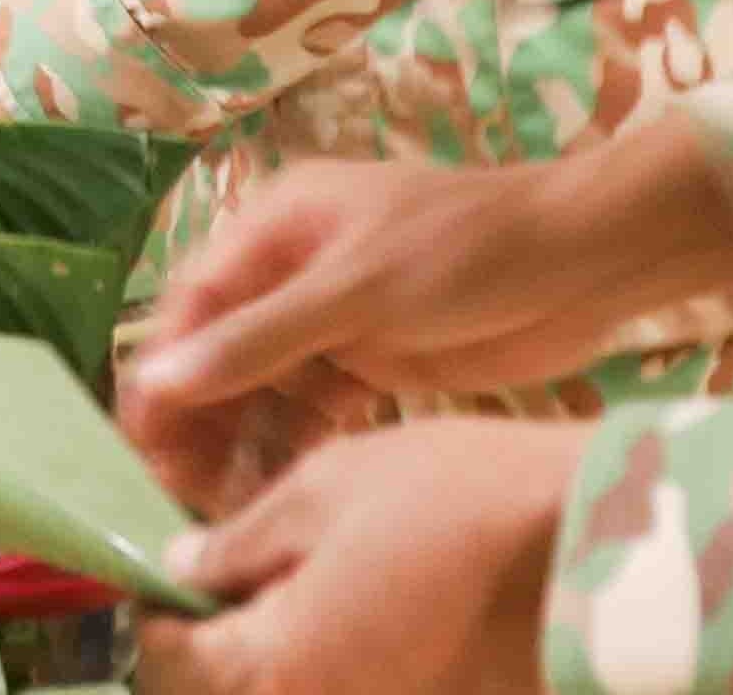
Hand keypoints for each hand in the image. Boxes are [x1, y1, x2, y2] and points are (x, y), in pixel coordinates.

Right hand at [119, 129, 732, 500]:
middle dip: (199, 419)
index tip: (146, 441)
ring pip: (264, 389)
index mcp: (276, 225)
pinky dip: (294, 449)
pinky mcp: (374, 362)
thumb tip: (159, 377)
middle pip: (221, 352)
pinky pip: (313, 412)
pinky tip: (279, 494)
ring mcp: (334, 320)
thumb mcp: (358, 290)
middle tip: (184, 492)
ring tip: (226, 506)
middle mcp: (293, 270)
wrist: (587, 261)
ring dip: (243, 442)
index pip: (193, 304)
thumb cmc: (468, 250)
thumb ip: (261, 338)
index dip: (164, 371)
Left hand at [138, 418, 575, 694]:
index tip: (164, 567)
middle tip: (228, 573)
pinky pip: (357, 685)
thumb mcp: (326, 488)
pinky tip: (358, 605)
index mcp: (275, 667)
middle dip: (216, 639)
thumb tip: (183, 568)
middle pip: (229, 690)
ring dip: (277, 651)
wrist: (601, 548)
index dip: (158, 608)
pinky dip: (337, 657)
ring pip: (294, 689)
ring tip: (296, 584)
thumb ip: (242, 540)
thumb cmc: (457, 499)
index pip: (170, 660)